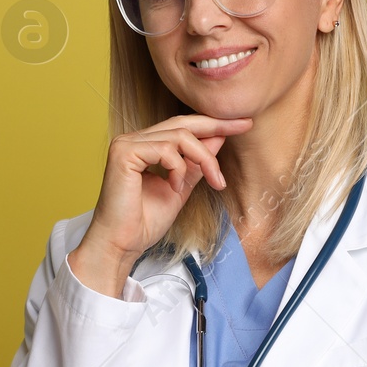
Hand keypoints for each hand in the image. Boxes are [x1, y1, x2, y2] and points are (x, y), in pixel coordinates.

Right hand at [69, 114, 251, 295]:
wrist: (122, 244)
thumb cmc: (144, 222)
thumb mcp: (181, 188)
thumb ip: (196, 164)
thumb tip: (218, 139)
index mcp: (145, 145)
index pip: (182, 126)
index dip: (212, 124)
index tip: (242, 124)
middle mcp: (134, 139)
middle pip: (183, 123)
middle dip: (217, 124)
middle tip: (245, 125)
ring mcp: (127, 143)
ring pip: (181, 136)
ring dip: (204, 159)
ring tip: (212, 182)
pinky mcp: (124, 152)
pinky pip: (167, 150)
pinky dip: (179, 170)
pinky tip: (175, 188)